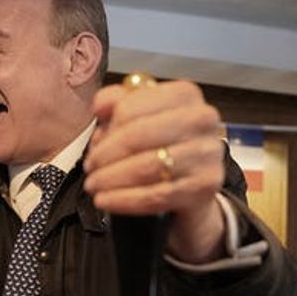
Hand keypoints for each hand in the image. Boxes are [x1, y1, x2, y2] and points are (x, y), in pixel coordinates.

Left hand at [83, 80, 225, 263]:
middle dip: (105, 155)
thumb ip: (117, 103)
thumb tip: (101, 105)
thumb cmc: (161, 145)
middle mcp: (201, 119)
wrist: (193, 185)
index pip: (130, 108)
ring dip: (111, 179)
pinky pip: (155, 195)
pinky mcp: (205, 186)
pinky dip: (124, 199)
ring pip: (146, 166)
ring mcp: (207, 153)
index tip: (94, 144)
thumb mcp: (138, 118)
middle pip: (137, 136)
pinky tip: (105, 200)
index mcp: (184, 94)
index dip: (106, 129)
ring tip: (93, 185)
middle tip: (90, 168)